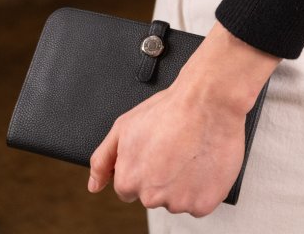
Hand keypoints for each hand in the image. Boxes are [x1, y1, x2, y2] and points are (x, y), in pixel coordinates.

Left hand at [87, 21, 280, 215]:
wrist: (209, 100)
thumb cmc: (170, 108)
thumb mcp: (125, 125)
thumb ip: (103, 159)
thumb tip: (94, 186)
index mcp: (129, 180)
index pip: (130, 188)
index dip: (144, 167)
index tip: (158, 150)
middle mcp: (151, 197)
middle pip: (154, 196)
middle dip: (164, 177)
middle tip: (176, 148)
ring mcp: (179, 202)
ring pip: (178, 199)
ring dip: (185, 183)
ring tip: (192, 151)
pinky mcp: (203, 203)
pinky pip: (200, 202)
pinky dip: (204, 187)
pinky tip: (203, 162)